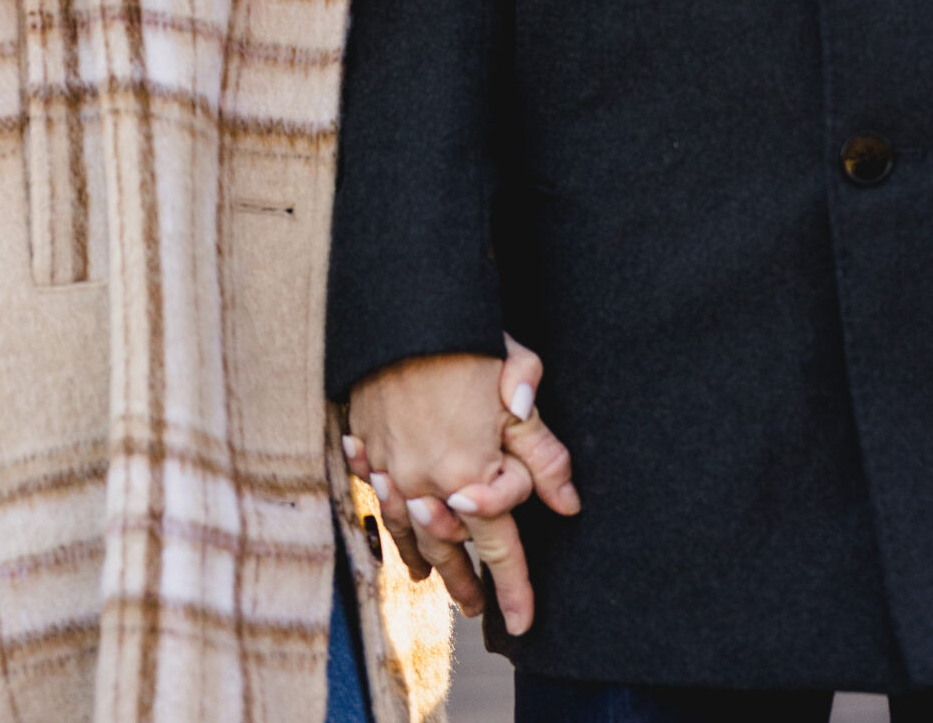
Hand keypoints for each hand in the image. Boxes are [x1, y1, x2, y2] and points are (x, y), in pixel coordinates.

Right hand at [345, 337, 577, 636]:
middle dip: (467, 582)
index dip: (514, 586)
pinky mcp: (365, 445)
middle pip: (452, 548)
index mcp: (469, 474)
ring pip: (410, 530)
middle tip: (479, 607)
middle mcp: (426, 483)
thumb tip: (567, 504)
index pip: (499, 546)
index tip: (522, 622)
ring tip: (436, 582)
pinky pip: (377, 498)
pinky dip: (389, 520)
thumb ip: (543, 452)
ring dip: (427, 559)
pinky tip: (396, 527)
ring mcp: (389, 467)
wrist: (400, 310)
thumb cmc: (467, 344)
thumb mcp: (519, 389)